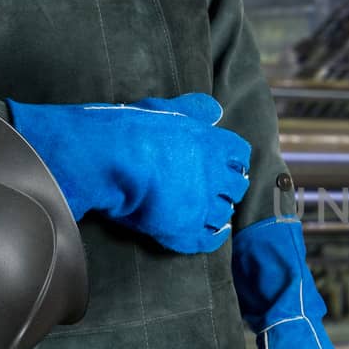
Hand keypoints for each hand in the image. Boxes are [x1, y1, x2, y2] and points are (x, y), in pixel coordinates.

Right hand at [8, 93, 250, 253]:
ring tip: (207, 211)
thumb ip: (192, 109)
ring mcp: (201, 204)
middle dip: (228, 188)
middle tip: (216, 190)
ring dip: (218, 213)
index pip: (239, 154)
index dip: (233, 162)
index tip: (225, 165)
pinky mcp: (184, 230)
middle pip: (236, 186)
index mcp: (212, 143)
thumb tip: (214, 111)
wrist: (108, 160)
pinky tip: (212, 234)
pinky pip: (207, 241)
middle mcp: (213, 175)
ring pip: (224, 213)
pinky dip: (212, 239)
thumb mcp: (164, 108)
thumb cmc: (130, 129)